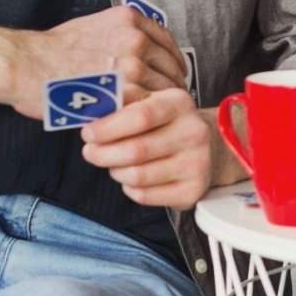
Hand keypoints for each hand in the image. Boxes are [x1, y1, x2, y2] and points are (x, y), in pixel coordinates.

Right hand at [7, 6, 187, 118]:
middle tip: (168, 101)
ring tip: (156, 117)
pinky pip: (149, 107)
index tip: (175, 73)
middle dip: (170, 84)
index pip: (167, 41)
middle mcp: (136, 39)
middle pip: (170, 67)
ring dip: (161, 105)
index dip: (173, 60)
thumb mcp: (92, 26)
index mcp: (130, 20)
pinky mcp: (124, 92)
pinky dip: (149, 117)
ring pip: (163, 89)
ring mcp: (133, 66)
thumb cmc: (49, 51)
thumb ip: (119, 36)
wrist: (25, 66)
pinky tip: (143, 124)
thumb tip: (139, 52)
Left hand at [80, 87, 213, 209]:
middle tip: (90, 152)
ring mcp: (196, 163)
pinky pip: (144, 195)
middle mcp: (193, 133)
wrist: (208, 147)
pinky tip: (134, 178)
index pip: (140, 116)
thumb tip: (93, 104)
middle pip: (135, 151)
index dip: (107, 128)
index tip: (87, 133)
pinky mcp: (192, 190)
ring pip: (136, 176)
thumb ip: (122, 100)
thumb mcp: (149, 101)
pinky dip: (130, 188)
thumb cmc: (166, 124)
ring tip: (115, 163)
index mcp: (179, 104)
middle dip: (102, 154)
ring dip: (116, 171)